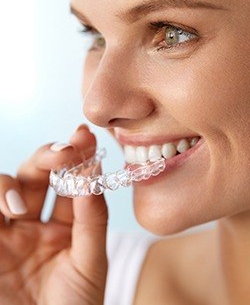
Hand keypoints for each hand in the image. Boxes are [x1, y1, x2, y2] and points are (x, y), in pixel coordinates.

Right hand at [0, 125, 107, 304]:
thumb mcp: (90, 263)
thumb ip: (93, 220)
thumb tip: (92, 176)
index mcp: (66, 225)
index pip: (71, 182)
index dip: (77, 157)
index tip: (83, 135)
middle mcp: (35, 223)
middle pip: (36, 176)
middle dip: (47, 158)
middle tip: (62, 153)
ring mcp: (7, 234)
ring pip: (3, 188)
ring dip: (7, 188)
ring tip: (18, 208)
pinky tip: (3, 212)